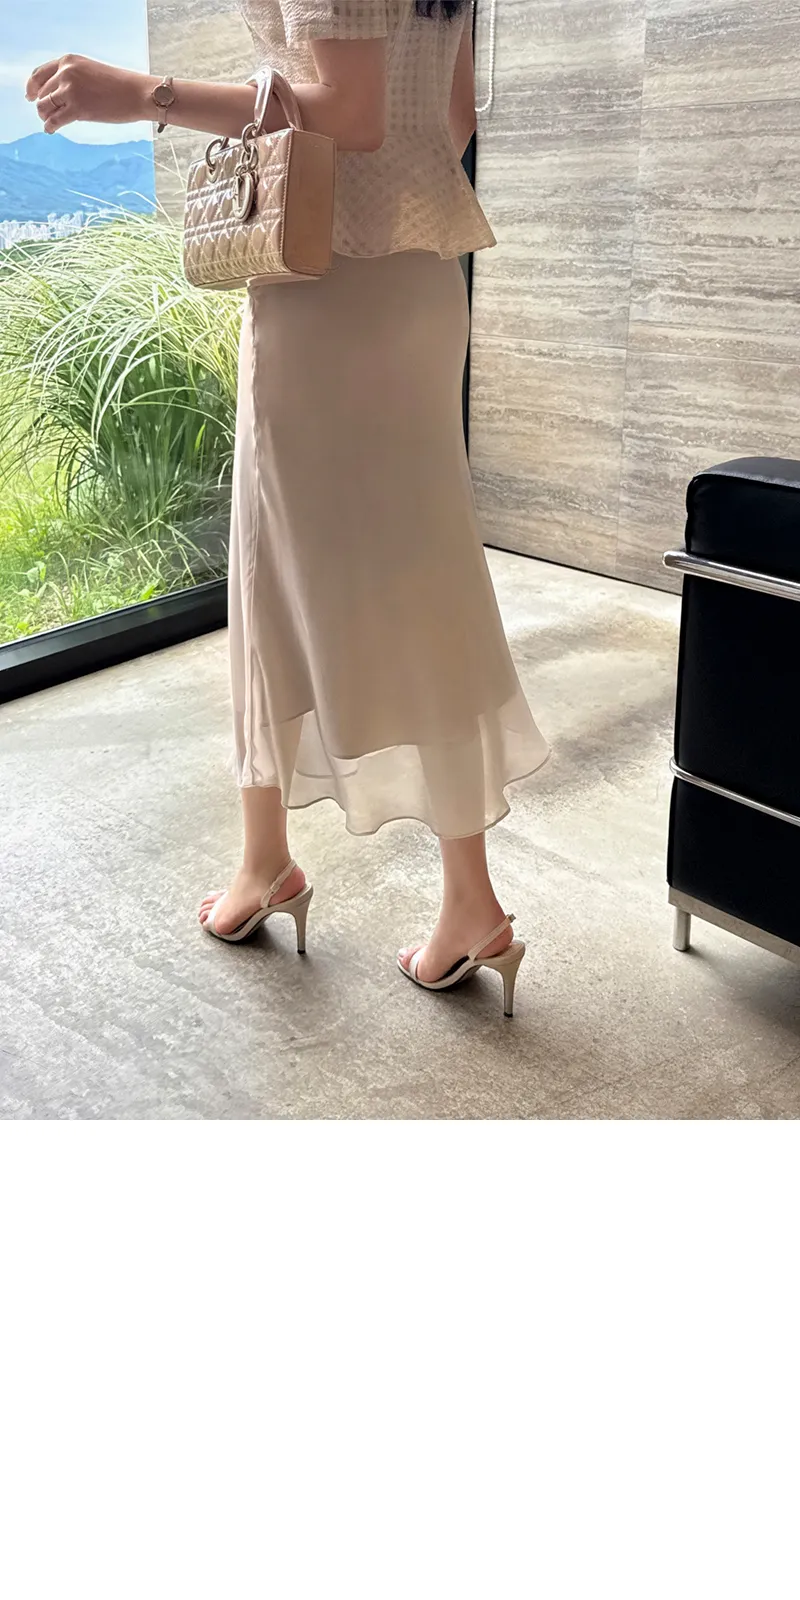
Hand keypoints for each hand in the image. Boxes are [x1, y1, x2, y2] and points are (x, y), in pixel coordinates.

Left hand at [25, 55, 149, 133]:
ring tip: (51, 122)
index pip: (39, 74)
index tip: (31, 96)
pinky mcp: (77, 108)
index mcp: (68, 61)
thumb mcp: (90, 72)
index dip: (32, 87)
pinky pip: (54, 120)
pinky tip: (51, 130)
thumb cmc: (119, 85)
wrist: (137, 93)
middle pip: (41, 93)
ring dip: (45, 116)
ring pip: (44, 106)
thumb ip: (72, 79)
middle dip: (42, 105)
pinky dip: (50, 126)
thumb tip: (55, 98)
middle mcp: (66, 73)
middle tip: (47, 115)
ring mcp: (71, 90)